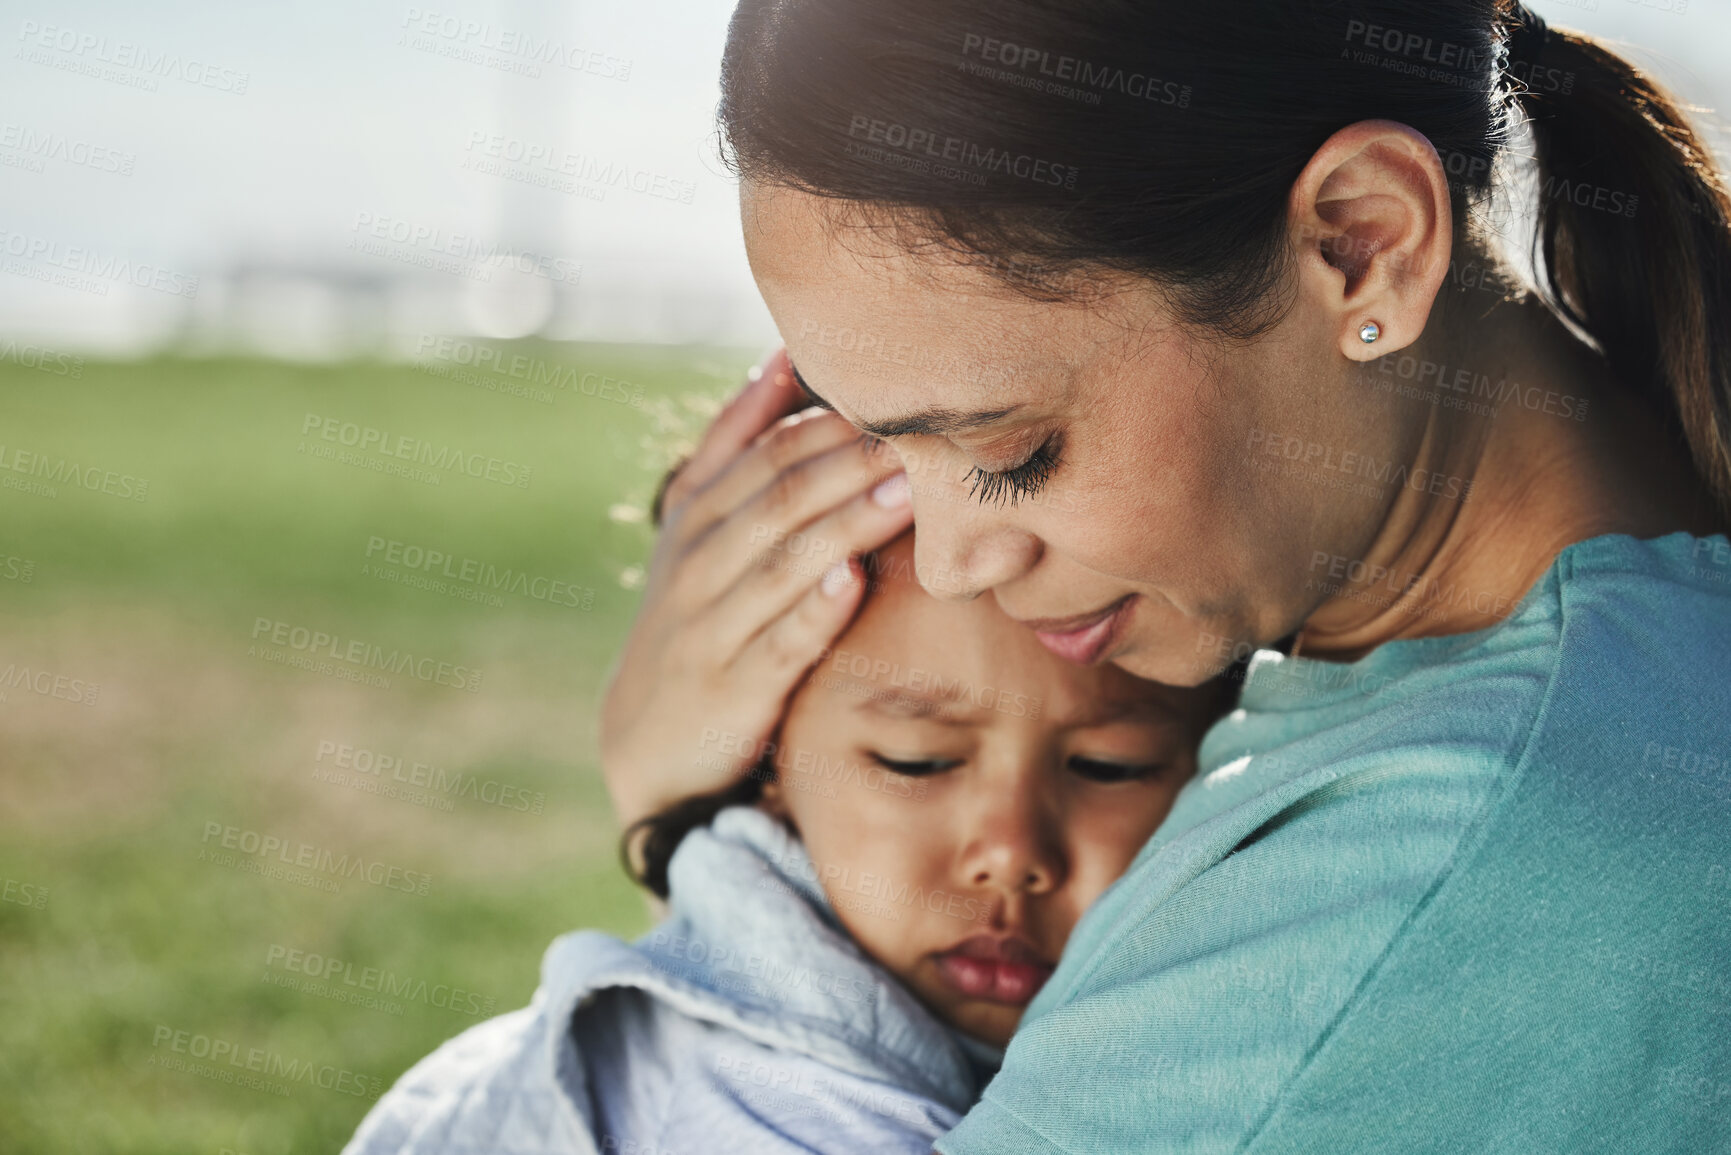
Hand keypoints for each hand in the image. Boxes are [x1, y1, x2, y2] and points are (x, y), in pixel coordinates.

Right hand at [599, 348, 912, 827]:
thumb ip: (737, 443)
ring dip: (846, 524)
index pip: (767, 453)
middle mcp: (699, 562)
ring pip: (783, 564)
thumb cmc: (699, 612)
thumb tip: (783, 355)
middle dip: (850, 462)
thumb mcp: (700, 525)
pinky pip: (778, 644)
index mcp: (698, 515)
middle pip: (781, 498)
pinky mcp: (733, 689)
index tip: (893, 394)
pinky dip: (813, 613)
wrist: (649, 738)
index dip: (829, 421)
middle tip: (919, 435)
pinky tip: (853, 581)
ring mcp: (712, 626)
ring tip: (906, 492)